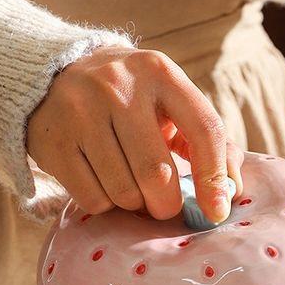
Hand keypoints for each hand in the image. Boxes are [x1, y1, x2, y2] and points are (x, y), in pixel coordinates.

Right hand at [27, 47, 243, 221]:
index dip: (215, 179)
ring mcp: (80, 111)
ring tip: (131, 186)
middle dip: (167, 204)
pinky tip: (104, 183)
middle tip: (165, 206)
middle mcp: (117, 86)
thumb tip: (232, 192)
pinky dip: (106, 205)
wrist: (54, 76)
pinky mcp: (53, 139)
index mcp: (161, 73)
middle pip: (157, 174)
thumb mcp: (173, 105)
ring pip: (124, 192)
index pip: (205, 131)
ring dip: (135, 204)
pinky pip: (93, 199)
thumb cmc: (134, 103)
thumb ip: (211, 142)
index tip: (217, 211)